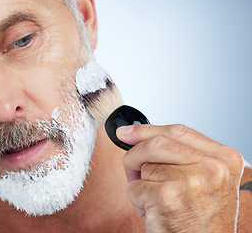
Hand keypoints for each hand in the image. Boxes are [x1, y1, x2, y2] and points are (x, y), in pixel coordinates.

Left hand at [117, 124, 243, 232]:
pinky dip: (138, 201)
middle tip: (132, 171)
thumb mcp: (204, 181)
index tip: (126, 132)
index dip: (146, 130)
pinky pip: (135, 188)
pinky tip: (156, 213)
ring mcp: (191, 181)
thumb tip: (132, 134)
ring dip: (141, 185)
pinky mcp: (169, 197)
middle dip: (135, 155)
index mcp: (224, 159)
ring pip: (144, 167)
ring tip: (159, 202)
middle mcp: (212, 167)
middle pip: (156, 143)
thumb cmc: (199, 220)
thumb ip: (180, 154)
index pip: (178, 130)